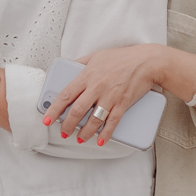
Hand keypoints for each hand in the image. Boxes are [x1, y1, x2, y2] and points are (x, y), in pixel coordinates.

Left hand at [50, 44, 187, 144]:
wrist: (147, 61)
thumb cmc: (122, 57)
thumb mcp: (96, 55)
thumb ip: (80, 63)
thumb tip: (67, 67)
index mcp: (87, 76)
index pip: (65, 95)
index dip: (54, 109)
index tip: (47, 119)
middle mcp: (96, 87)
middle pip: (77, 111)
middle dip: (67, 125)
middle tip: (63, 132)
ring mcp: (110, 96)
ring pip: (93, 119)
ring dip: (85, 132)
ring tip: (79, 138)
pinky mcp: (123, 103)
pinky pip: (112, 122)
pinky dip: (105, 133)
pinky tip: (100, 140)